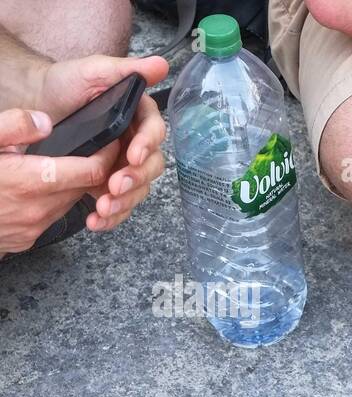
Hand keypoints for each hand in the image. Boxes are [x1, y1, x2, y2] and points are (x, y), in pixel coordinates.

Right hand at [0, 109, 119, 253]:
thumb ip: (12, 127)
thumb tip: (46, 122)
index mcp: (28, 181)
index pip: (90, 171)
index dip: (106, 155)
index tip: (111, 141)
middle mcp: (36, 210)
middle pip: (83, 189)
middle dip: (92, 170)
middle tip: (91, 150)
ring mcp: (31, 229)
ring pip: (69, 205)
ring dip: (72, 187)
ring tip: (64, 167)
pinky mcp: (25, 241)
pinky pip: (51, 219)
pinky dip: (53, 203)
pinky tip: (39, 189)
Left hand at [34, 54, 168, 231]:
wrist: (36, 103)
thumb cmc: (64, 84)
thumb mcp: (93, 70)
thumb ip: (126, 69)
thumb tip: (160, 66)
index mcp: (138, 116)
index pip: (154, 132)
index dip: (147, 145)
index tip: (133, 155)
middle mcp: (136, 142)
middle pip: (151, 166)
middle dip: (136, 180)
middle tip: (116, 186)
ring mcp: (123, 165)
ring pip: (138, 189)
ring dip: (125, 202)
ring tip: (103, 209)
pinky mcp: (107, 183)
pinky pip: (119, 204)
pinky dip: (112, 217)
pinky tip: (97, 221)